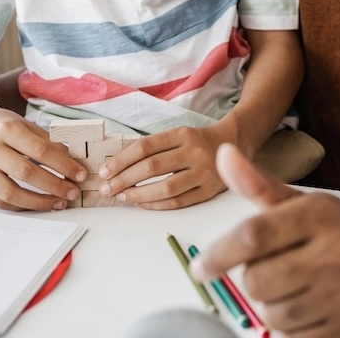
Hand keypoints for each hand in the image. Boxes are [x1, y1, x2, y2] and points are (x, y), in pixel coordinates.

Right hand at [0, 103, 86, 211]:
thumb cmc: (3, 125)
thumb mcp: (26, 125)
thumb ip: (48, 142)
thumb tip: (72, 162)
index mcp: (6, 129)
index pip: (40, 151)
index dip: (63, 165)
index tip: (80, 175)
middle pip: (26, 173)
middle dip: (54, 185)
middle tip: (72, 192)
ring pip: (10, 193)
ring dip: (38, 202)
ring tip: (58, 202)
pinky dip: (21, 206)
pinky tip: (38, 204)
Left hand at [97, 123, 235, 209]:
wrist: (234, 143)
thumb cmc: (197, 141)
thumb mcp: (179, 134)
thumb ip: (154, 148)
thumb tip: (118, 167)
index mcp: (183, 134)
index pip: (144, 147)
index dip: (121, 160)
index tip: (104, 171)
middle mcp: (194, 152)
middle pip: (151, 167)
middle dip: (123, 179)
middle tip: (107, 188)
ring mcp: (203, 172)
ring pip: (165, 188)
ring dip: (138, 195)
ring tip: (122, 197)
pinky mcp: (209, 191)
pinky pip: (178, 202)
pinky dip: (156, 205)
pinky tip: (141, 204)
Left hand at [190, 145, 339, 337]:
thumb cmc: (337, 232)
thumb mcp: (302, 203)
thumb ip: (258, 184)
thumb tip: (224, 153)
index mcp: (320, 214)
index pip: (254, 235)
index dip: (219, 254)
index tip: (201, 267)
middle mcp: (337, 252)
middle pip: (257, 281)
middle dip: (255, 278)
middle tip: (276, 268)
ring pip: (272, 314)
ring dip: (274, 305)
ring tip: (299, 287)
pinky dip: (294, 328)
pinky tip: (313, 307)